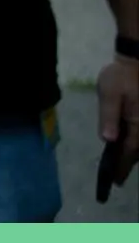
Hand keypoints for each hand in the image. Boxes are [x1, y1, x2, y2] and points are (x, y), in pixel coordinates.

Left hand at [100, 54, 138, 184]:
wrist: (136, 61)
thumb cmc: (121, 77)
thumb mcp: (109, 93)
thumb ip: (109, 116)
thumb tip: (108, 140)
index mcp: (138, 124)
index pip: (129, 152)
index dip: (121, 167)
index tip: (115, 181)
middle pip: (138, 152)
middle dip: (128, 165)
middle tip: (117, 179)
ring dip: (133, 155)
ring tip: (121, 166)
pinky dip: (135, 144)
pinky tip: (127, 145)